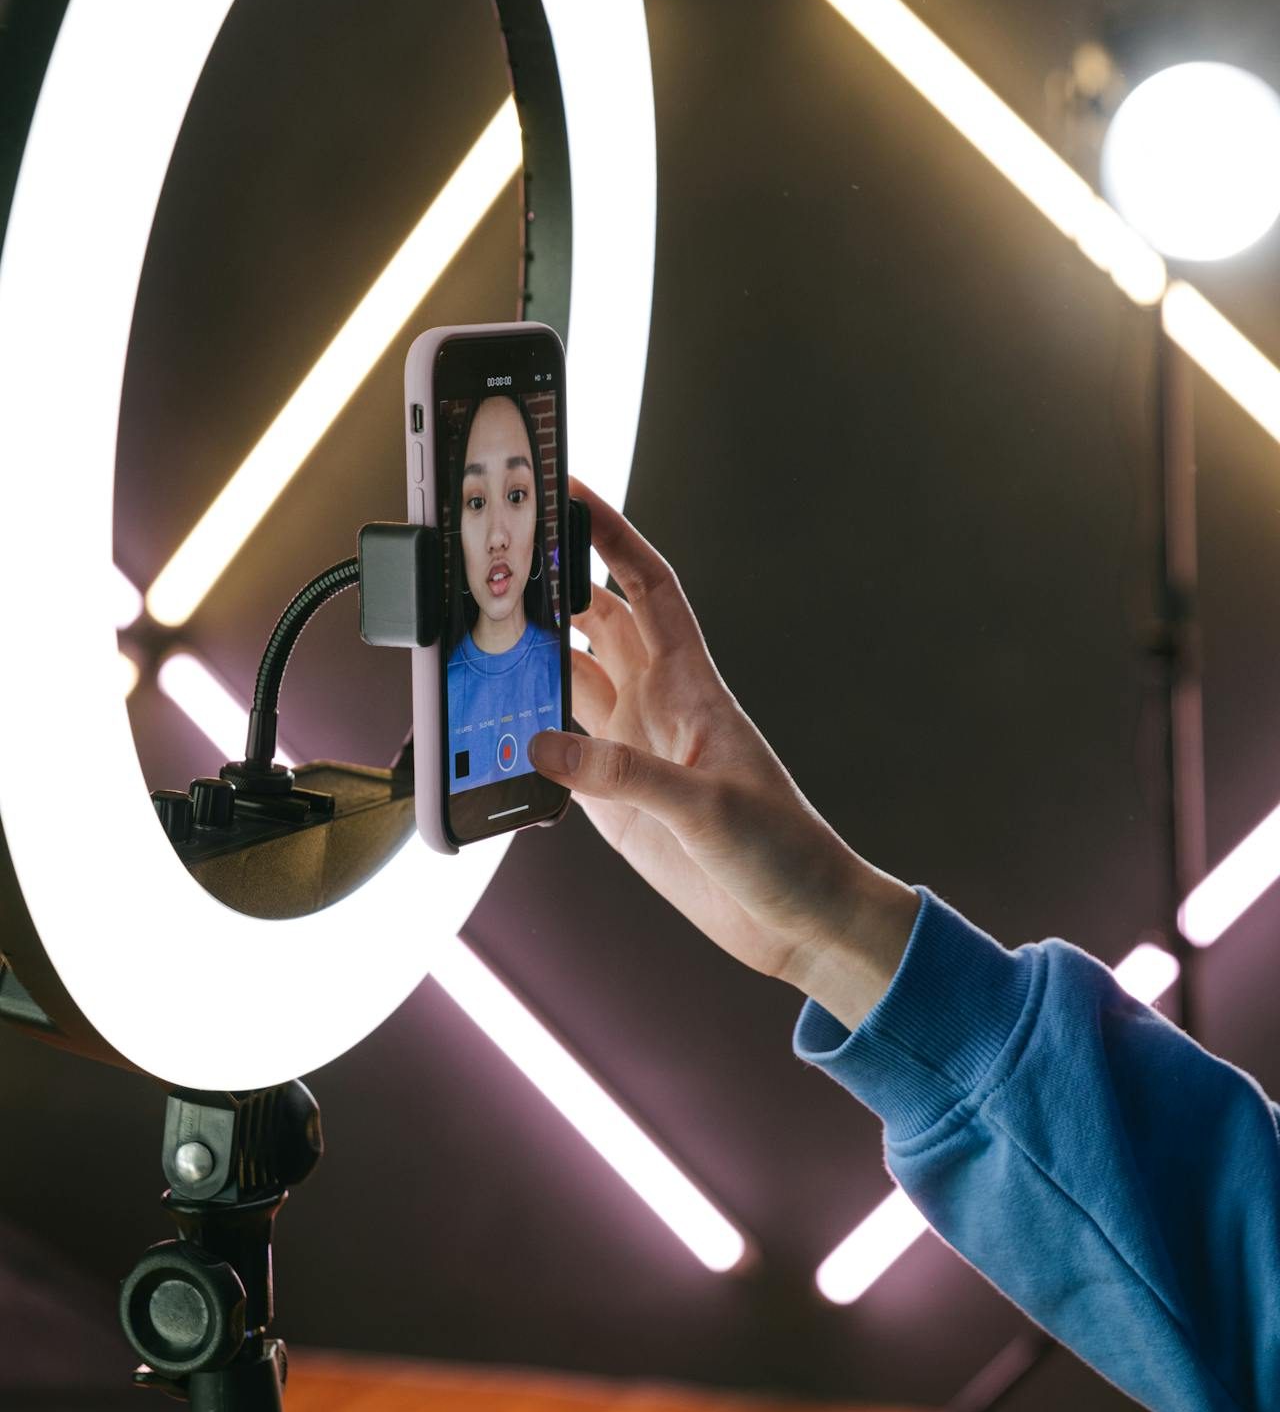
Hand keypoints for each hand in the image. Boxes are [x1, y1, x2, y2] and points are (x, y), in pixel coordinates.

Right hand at [529, 480, 919, 1030]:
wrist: (798, 918)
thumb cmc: (783, 848)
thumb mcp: (707, 808)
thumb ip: (623, 777)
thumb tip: (544, 745)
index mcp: (691, 687)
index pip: (648, 589)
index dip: (614, 538)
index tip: (574, 493)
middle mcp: (656, 707)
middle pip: (595, 625)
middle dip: (552, 589)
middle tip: (497, 562)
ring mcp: (632, 751)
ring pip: (570, 683)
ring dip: (531, 661)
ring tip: (478, 635)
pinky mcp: (615, 802)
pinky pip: (559, 754)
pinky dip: (527, 737)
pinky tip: (494, 729)